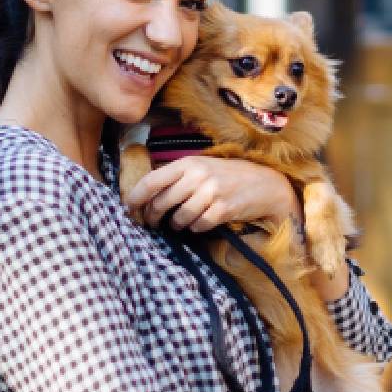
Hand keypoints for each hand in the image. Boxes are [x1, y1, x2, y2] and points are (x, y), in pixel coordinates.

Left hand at [125, 157, 297, 232]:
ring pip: (179, 217)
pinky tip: (199, 223)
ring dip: (176, 224)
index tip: (127, 208)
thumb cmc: (227, 175)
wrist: (264, 183)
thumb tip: (146, 193)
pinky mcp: (224, 209)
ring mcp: (212, 192)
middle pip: (162, 202)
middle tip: (151, 222)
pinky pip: (198, 225)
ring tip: (179, 222)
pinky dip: (195, 228)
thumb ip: (177, 176)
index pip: (152, 180)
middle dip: (152, 216)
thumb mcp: (201, 167)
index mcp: (188, 163)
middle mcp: (199, 175)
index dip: (135, 196)